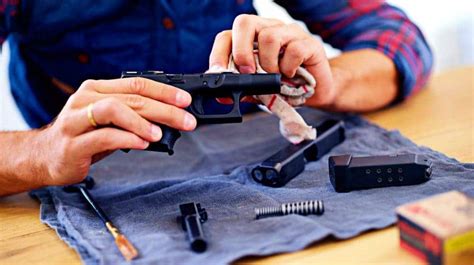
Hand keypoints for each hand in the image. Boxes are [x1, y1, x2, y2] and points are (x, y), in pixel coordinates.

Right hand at [37, 78, 196, 185]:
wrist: (44, 157)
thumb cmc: (83, 137)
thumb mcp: (110, 122)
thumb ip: (134, 116)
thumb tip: (171, 119)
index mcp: (97, 89)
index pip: (136, 83)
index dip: (165, 91)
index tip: (186, 101)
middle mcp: (85, 99)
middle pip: (131, 97)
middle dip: (164, 109)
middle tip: (186, 120)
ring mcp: (76, 120)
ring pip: (114, 110)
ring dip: (142, 121)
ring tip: (161, 133)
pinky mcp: (73, 144)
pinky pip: (104, 136)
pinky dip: (128, 138)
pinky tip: (143, 143)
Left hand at [209, 14, 335, 105]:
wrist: (317, 92)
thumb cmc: (286, 86)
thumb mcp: (259, 90)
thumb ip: (241, 89)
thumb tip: (221, 95)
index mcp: (252, 38)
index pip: (227, 35)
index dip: (218, 53)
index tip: (218, 72)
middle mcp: (270, 29)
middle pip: (245, 23)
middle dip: (240, 51)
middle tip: (247, 72)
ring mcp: (290, 33)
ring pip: (269, 37)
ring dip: (268, 64)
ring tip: (275, 76)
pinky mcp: (310, 43)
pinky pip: (294, 50)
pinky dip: (288, 68)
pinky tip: (290, 75)